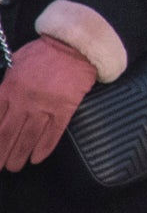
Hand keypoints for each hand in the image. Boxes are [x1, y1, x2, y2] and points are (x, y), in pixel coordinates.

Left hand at [0, 36, 96, 169]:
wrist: (74, 46)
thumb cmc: (44, 53)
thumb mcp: (16, 63)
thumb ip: (6, 84)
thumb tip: (0, 104)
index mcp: (9, 88)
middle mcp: (24, 100)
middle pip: (7, 133)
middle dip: (0, 153)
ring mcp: (45, 105)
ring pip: (28, 136)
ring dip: (19, 155)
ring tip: (15, 167)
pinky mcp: (65, 108)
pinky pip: (53, 132)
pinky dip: (44, 147)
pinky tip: (37, 158)